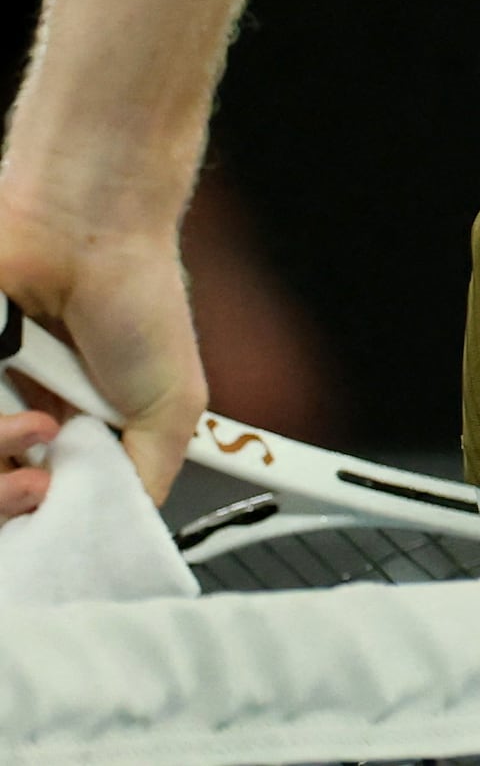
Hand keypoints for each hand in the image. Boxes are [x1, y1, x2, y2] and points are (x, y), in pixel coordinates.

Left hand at [0, 169, 206, 506]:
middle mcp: (12, 418)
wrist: (88, 233)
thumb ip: (144, 479)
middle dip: (10, 504)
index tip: (50, 532)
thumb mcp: (172, 409)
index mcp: (65, 432)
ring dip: (1, 461)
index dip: (37, 528)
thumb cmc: (138, 302)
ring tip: (40, 428)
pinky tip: (22, 408)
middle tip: (40, 488)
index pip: (32, 503)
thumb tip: (115, 536)